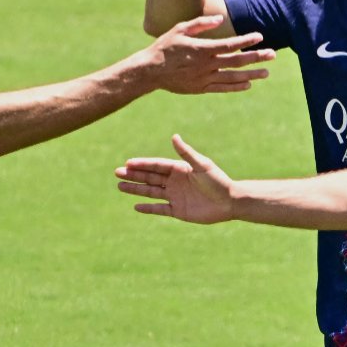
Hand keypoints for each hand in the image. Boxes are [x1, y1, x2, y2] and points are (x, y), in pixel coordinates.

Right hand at [116, 134, 236, 223]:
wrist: (230, 202)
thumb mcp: (202, 165)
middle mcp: (174, 182)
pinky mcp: (178, 210)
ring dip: (136, 189)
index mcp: (179, 169)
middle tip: (117, 173)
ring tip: (120, 186)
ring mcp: (175, 196)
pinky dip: (148, 208)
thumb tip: (174, 136)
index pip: (156, 165)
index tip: (128, 163)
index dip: (142, 164)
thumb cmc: (218, 181)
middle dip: (134, 175)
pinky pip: (159, 209)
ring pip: (151, 192)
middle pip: (150, 177)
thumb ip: (186, 153)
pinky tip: (136, 206)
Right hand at [143, 14, 273, 93]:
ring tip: (267, 73)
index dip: (247, 40)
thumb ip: (201, 24)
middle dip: (256, 57)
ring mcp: (204, 78)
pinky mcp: (201, 88)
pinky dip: (236, 87)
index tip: (259, 36)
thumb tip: (221, 19)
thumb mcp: (180, 29)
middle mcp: (206, 65)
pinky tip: (248, 84)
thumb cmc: (164, 47)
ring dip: (251, 75)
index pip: (230, 44)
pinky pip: (223, 88)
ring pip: (233, 77)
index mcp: (202, 49)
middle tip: (272, 54)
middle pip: (237, 61)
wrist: (150, 71)